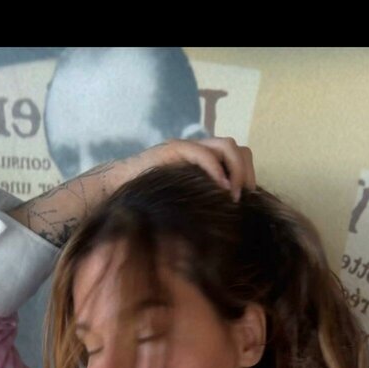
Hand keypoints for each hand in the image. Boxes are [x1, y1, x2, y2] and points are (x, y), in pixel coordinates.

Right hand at [109, 136, 256, 202]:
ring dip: (236, 170)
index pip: (240, 157)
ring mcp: (188, 147)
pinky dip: (216, 169)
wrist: (119, 186)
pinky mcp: (175, 149)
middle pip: (238, 149)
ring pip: (226, 145)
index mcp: (207, 161)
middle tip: (244, 198)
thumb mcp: (188, 203)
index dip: (249, 176)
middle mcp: (201, 149)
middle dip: (247, 173)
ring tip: (233, 195)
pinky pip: (203, 153)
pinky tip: (221, 187)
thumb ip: (206, 203)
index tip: (249, 201)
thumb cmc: (153, 200)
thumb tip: (230, 221)